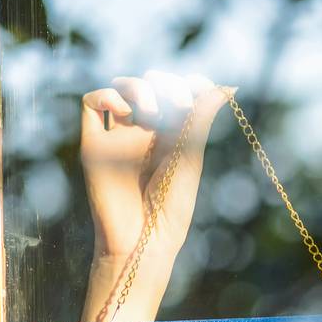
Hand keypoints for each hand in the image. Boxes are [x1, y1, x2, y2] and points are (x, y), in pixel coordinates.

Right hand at [79, 71, 226, 319]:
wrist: (141, 238)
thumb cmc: (171, 207)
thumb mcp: (190, 158)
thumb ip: (200, 119)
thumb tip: (228, 86)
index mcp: (173, 137)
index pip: (176, 92)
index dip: (186, 83)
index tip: (199, 88)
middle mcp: (145, 133)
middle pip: (149, 84)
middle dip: (165, 84)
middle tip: (176, 107)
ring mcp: (119, 136)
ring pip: (121, 87)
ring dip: (138, 88)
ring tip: (150, 116)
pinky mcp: (94, 143)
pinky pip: (92, 103)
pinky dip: (106, 95)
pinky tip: (125, 113)